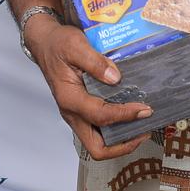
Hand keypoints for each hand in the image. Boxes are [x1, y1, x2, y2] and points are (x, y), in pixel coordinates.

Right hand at [25, 18, 152, 159]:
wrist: (46, 43)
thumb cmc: (58, 44)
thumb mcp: (76, 45)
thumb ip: (95, 62)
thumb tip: (115, 77)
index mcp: (69, 98)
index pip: (100, 116)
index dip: (124, 115)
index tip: (144, 109)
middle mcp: (72, 112)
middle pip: (96, 148)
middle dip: (123, 145)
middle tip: (143, 131)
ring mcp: (76, 114)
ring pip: (98, 143)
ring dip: (121, 141)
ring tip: (141, 127)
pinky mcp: (82, 111)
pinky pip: (99, 130)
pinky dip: (116, 130)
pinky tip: (130, 118)